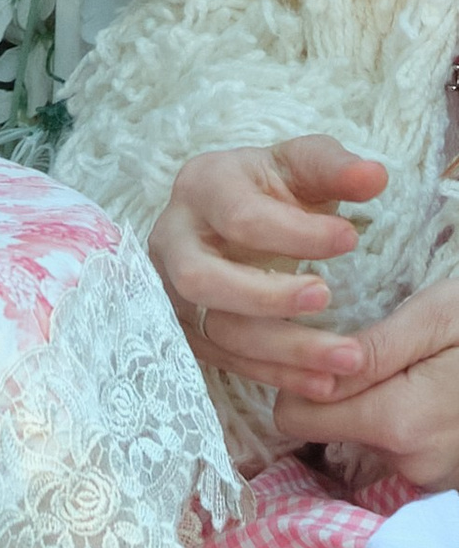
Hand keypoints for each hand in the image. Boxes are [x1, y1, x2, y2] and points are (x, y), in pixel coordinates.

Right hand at [148, 139, 389, 403]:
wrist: (238, 214)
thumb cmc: (273, 187)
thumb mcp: (303, 165)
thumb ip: (336, 168)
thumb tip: (374, 177)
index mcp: (202, 186)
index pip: (239, 216)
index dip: (295, 233)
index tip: (351, 240)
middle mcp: (173, 239)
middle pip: (200, 279)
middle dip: (266, 297)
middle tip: (327, 297)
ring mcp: (172, 288)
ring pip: (214, 330)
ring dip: (282, 350)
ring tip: (347, 358)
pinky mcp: (187, 327)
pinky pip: (225, 361)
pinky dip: (275, 375)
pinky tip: (324, 382)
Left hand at [275, 296, 458, 489]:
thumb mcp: (436, 316)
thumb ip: (372, 351)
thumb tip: (304, 373)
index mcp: (398, 422)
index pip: (296, 417)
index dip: (297, 380)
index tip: (315, 349)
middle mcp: (409, 461)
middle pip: (330, 427)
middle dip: (341, 388)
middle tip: (376, 347)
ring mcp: (431, 475)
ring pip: (366, 435)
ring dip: (377, 402)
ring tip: (416, 366)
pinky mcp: (446, 476)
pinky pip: (400, 445)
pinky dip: (404, 418)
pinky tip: (432, 390)